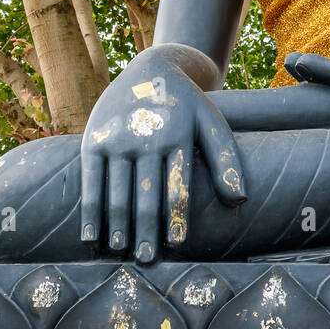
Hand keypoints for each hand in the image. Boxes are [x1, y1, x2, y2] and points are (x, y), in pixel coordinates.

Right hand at [80, 47, 245, 262]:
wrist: (153, 68)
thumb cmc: (188, 106)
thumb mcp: (212, 124)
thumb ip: (225, 160)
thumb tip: (239, 200)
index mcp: (176, 136)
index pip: (177, 185)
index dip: (176, 217)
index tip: (176, 245)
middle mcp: (145, 136)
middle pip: (145, 195)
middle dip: (146, 231)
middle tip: (147, 260)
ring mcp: (117, 138)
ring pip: (117, 192)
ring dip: (118, 226)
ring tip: (122, 253)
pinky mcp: (94, 140)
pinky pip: (91, 181)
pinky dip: (90, 212)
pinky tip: (92, 238)